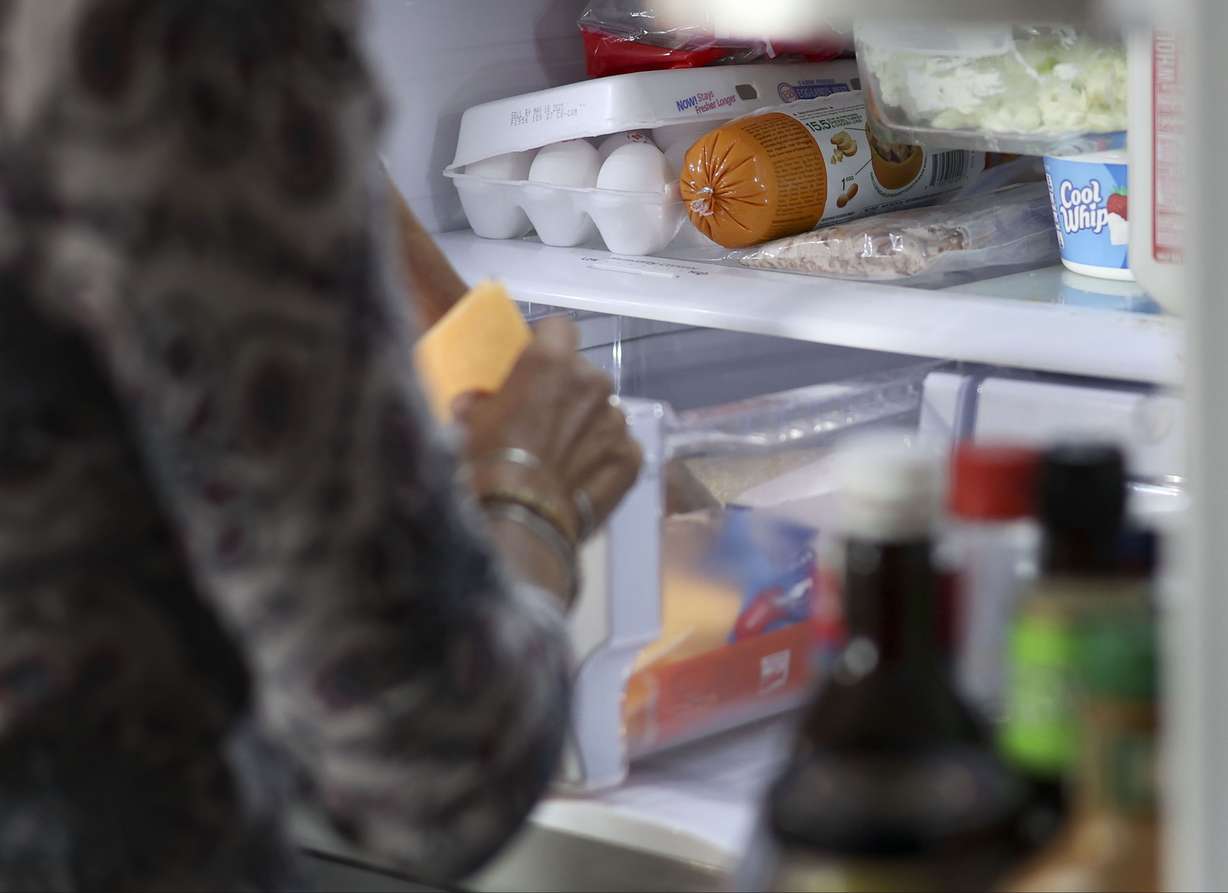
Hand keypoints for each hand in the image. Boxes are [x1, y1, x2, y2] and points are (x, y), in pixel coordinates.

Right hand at [457, 317, 642, 536]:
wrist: (518, 521)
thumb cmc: (486, 463)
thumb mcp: (468, 421)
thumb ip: (483, 399)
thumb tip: (478, 402)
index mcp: (552, 361)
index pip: (560, 328)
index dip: (546, 343)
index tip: (533, 364)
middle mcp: (594, 382)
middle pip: (584, 374)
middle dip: (567, 391)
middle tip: (543, 420)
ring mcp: (617, 421)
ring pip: (603, 412)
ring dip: (587, 425)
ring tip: (563, 456)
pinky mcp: (632, 457)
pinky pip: (618, 447)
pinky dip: (604, 457)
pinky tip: (582, 478)